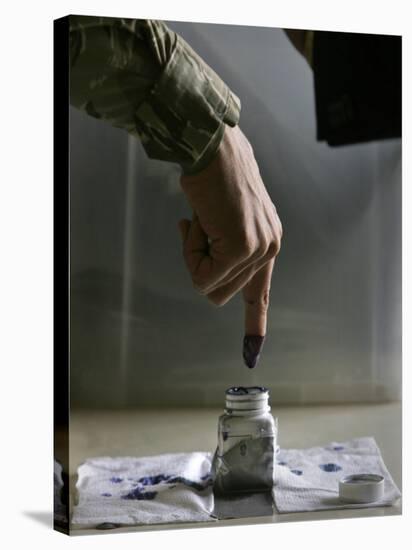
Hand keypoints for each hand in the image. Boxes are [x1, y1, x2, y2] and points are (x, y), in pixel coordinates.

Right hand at [178, 125, 281, 365]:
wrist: (211, 146)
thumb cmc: (213, 177)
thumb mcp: (224, 218)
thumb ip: (224, 247)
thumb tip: (209, 274)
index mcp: (268, 242)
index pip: (260, 292)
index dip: (254, 322)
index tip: (253, 353)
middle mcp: (269, 248)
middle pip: (223, 295)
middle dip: (200, 268)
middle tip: (195, 231)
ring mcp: (258, 249)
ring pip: (210, 287)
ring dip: (193, 256)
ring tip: (198, 221)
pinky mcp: (241, 248)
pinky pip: (201, 274)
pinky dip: (189, 250)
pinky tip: (196, 220)